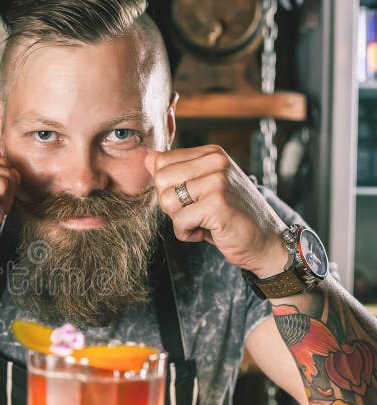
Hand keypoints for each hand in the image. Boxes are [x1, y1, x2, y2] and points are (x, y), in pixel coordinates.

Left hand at [145, 145, 287, 277]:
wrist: (265, 241)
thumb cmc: (230, 216)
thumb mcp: (202, 188)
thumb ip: (176, 172)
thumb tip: (148, 158)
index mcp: (211, 153)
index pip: (161, 162)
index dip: (168, 188)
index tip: (191, 199)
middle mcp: (216, 161)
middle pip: (160, 180)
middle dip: (171, 204)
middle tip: (196, 212)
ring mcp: (218, 181)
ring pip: (167, 201)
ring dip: (179, 220)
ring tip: (203, 221)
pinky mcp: (217, 204)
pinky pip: (179, 221)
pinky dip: (187, 234)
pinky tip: (208, 231)